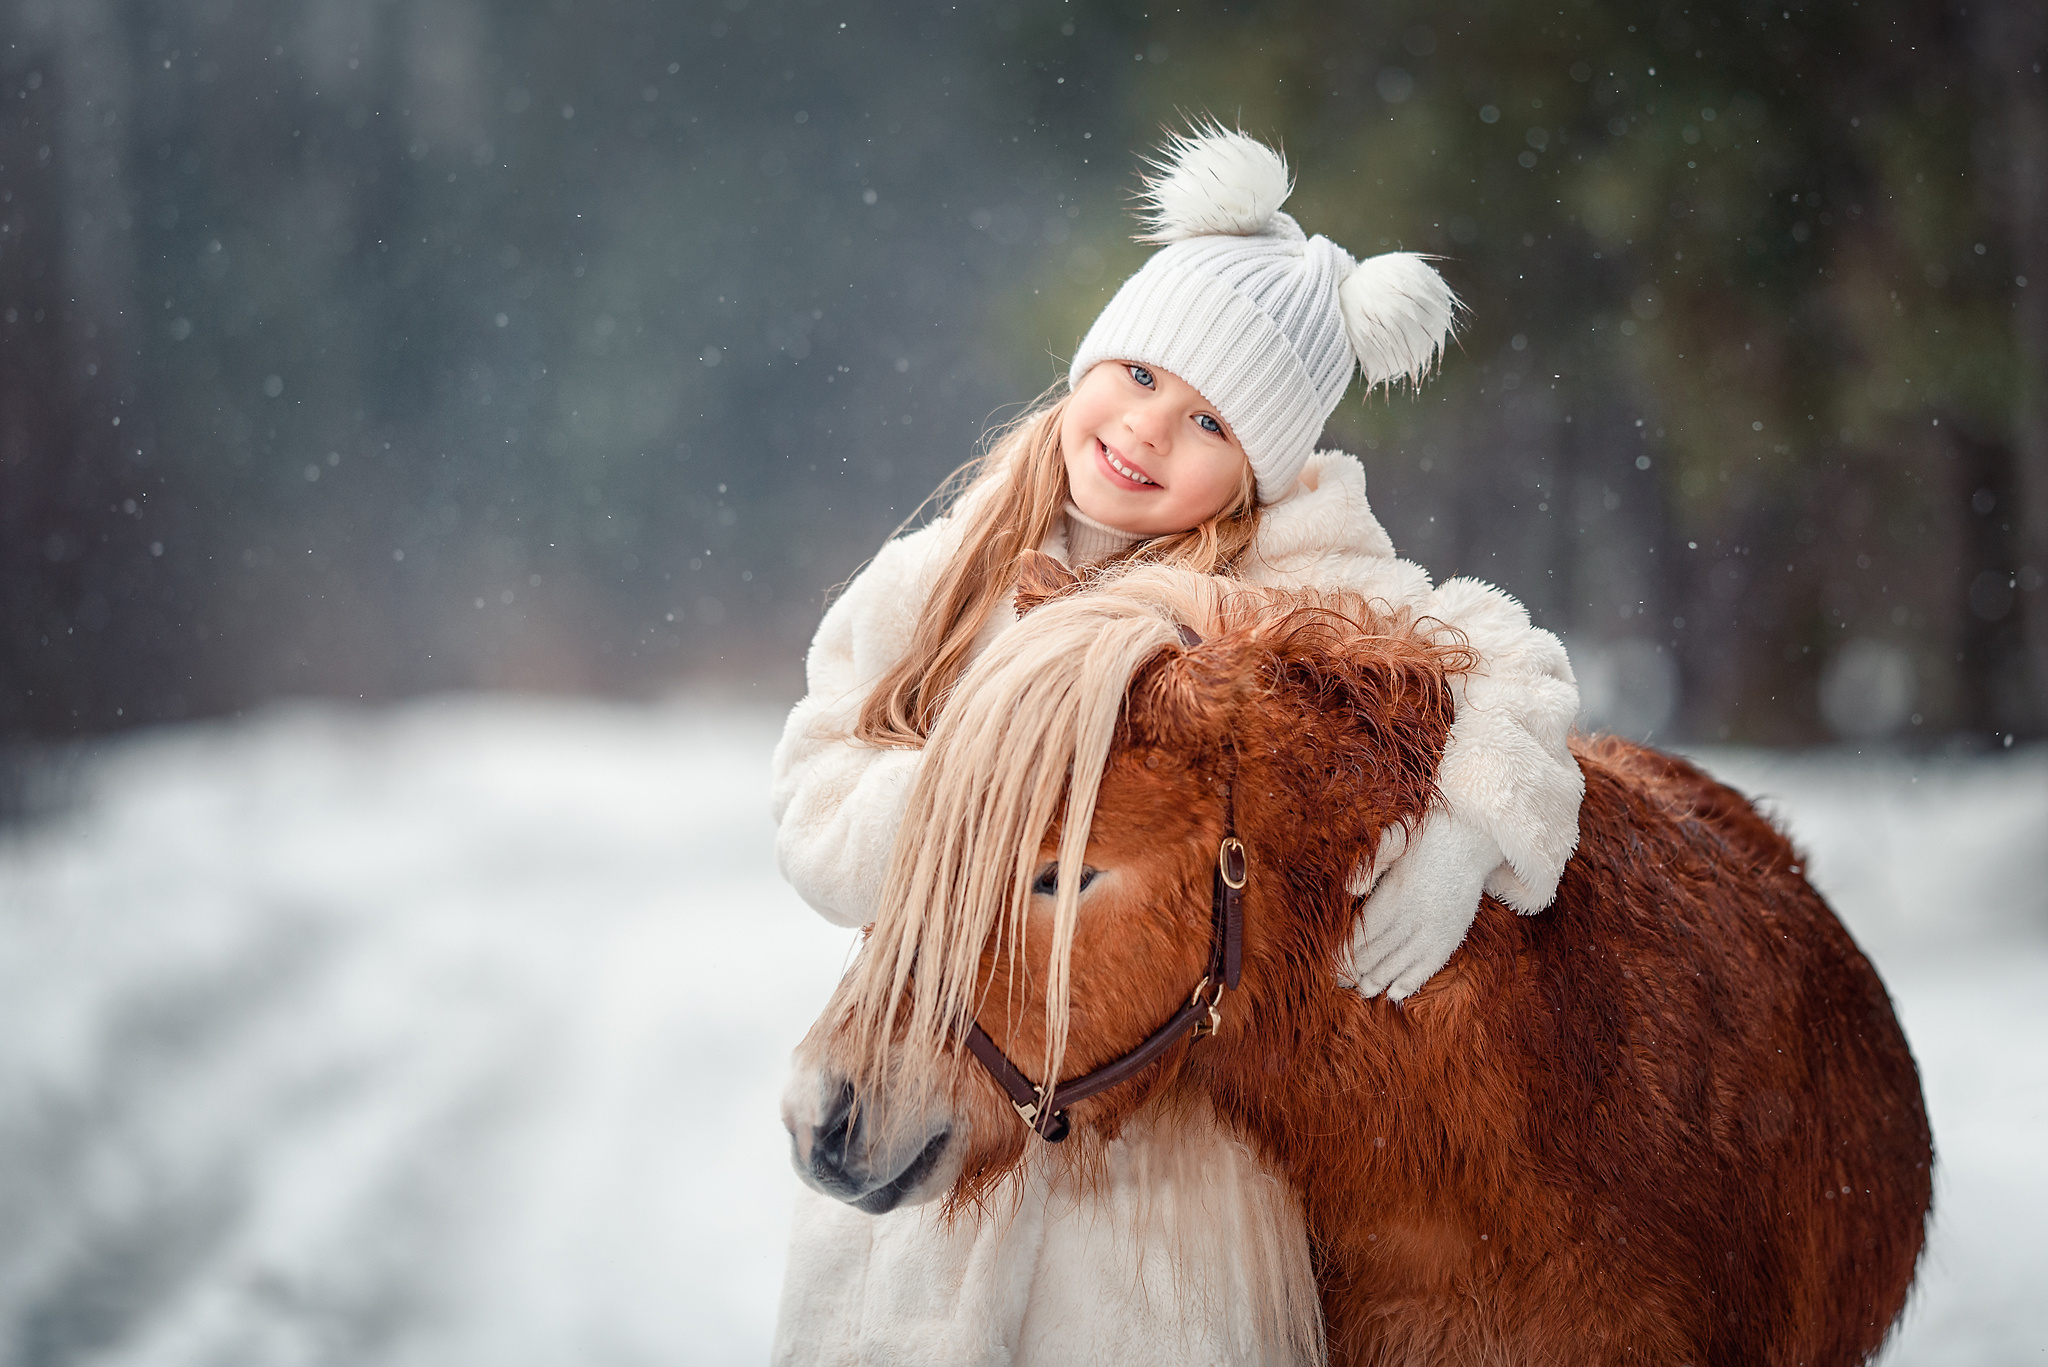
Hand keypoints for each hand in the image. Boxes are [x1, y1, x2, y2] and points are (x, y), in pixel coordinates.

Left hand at [1346, 810, 1498, 1000]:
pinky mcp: (1454, 933)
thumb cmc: (1427, 834)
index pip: (1365, 930)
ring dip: (1380, 978)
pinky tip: (1395, 993)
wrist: (1473, 836)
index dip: (1346, 949)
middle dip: (1357, 969)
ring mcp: (1438, 926)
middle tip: (1338, 983)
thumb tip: (1349, 889)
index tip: (1329, 963)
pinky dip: (1412, 980)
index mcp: (1399, 891)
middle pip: (1380, 950)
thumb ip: (1371, 862)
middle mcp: (1418, 914)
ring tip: (1363, 991)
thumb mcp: (1395, 836)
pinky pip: (1431, 964)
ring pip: (1402, 961)